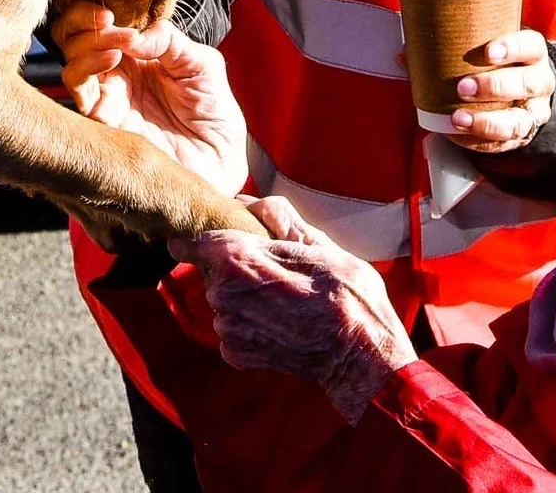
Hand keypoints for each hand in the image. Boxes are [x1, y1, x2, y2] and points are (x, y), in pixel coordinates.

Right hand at [54, 2, 248, 198]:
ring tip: (117, 43)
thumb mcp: (202, 63)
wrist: (219, 159)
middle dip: (82, 22)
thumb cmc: (214, 112)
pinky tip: (112, 59)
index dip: (98, 12)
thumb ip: (170, 40)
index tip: (114, 11)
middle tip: (107, 20)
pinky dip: (86, 68)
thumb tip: (134, 35)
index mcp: (137, 56)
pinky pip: (79, 93)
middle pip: (75, 40)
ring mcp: (108, 98)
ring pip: (72, 63)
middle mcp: (116, 75)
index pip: (101, 26)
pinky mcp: (103, 123)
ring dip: (87, 43)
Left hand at [169, 204, 414, 423]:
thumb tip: (244, 200)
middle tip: (276, 276)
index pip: (195, 244)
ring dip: (244, 301)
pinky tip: (279, 326)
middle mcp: (223, 294)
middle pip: (214, 273)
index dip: (199, 241)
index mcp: (238, 259)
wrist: (360, 352)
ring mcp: (227, 328)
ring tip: (282, 303)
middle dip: (237, 271)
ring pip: (223, 302)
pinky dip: (250, 327)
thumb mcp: (318, 242)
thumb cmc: (345, 291)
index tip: (201, 243)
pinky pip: (231, 330)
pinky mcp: (235, 354)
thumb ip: (277, 216)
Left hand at [444, 28, 555, 153]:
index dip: (512, 48)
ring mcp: (534, 112)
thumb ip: (454, 44)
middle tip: (463, 87)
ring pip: (520, 121)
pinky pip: (504, 144)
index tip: (488, 51)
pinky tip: (457, 133)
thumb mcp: (484, 45)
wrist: (516, 87)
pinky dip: (478, 141)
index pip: (530, 46)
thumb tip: (408, 52)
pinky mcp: (522, 136)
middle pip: (528, 85)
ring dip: (487, 121)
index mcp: (533, 53)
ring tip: (458, 118)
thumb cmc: (493, 62)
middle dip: (494, 87)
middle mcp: (539, 82)